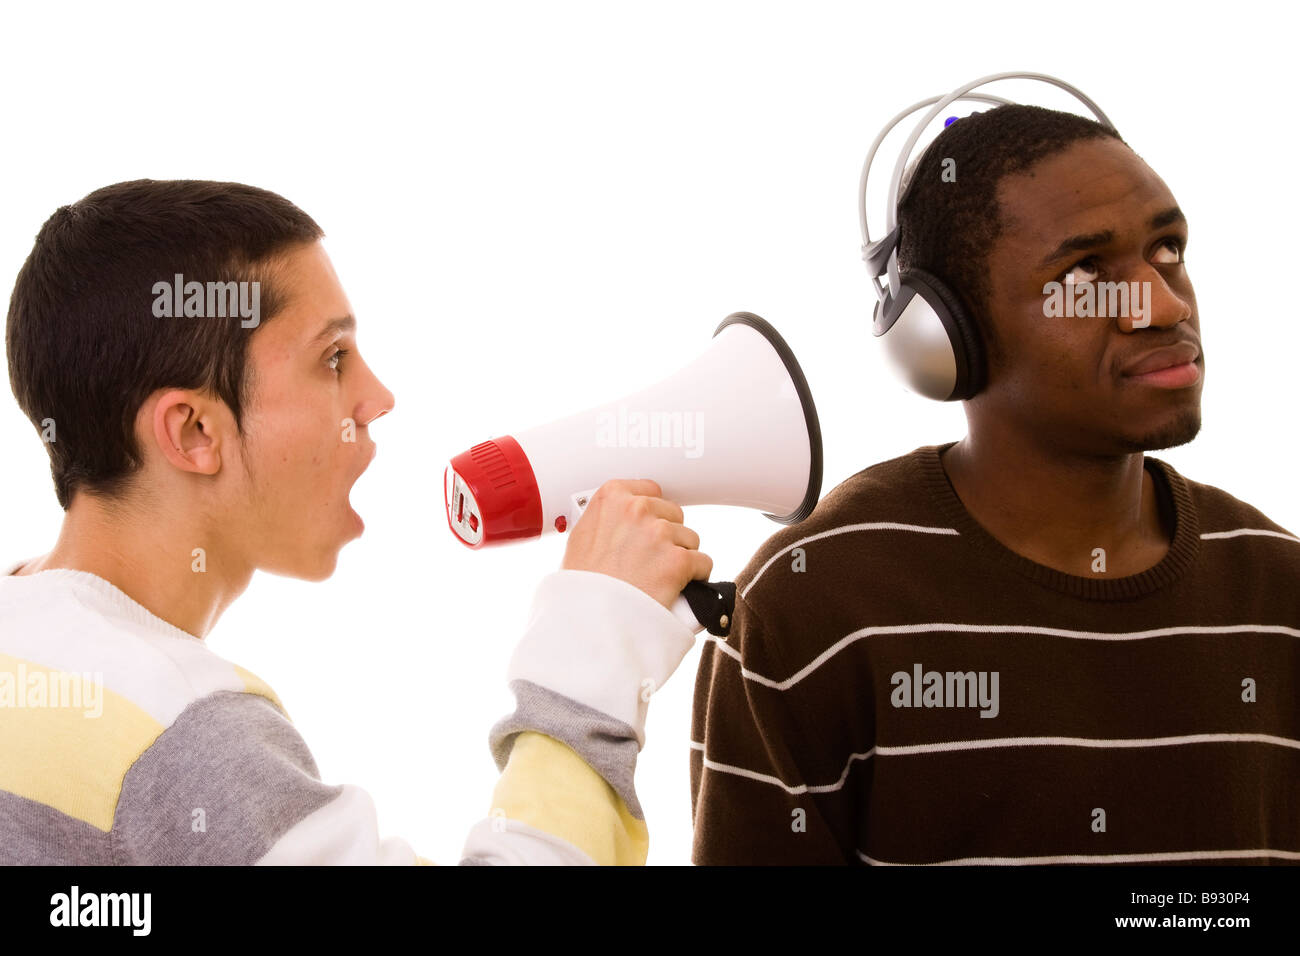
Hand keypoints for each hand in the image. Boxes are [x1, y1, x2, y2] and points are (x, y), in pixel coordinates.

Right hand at [561, 478, 712, 609]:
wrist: (588, 621)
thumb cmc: (581, 587)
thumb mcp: (581, 539)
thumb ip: (607, 520)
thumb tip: (624, 520)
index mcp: (611, 497)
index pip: (651, 491)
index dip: (653, 514)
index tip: (648, 530)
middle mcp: (636, 509)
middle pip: (673, 514)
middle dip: (668, 536)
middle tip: (651, 561)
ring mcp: (658, 534)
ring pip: (690, 539)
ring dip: (681, 556)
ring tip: (660, 577)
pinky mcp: (678, 560)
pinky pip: (703, 562)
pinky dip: (696, 576)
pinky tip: (679, 586)